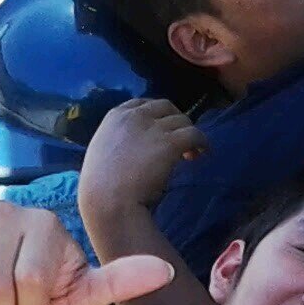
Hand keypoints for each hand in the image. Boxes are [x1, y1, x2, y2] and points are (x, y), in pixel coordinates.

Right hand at [79, 98, 207, 220]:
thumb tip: (131, 150)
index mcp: (115, 116)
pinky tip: (202, 153)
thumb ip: (117, 143)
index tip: (162, 127)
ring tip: (190, 154)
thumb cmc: (101, 188)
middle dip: (175, 119)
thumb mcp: (101, 154)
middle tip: (179, 140)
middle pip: (165, 106)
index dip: (156, 114)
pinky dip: (202, 142)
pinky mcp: (170, 143)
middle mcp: (135, 116)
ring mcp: (153, 128)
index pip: (141, 103)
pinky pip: (194, 134)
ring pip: (182, 120)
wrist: (109, 201)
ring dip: (188, 134)